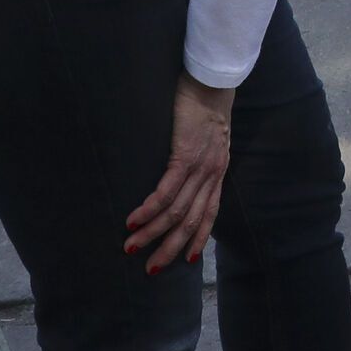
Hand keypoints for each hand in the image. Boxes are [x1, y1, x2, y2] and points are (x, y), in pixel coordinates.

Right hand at [125, 72, 233, 273]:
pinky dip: (150, 209)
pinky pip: (167, 190)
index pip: (210, 213)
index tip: (186, 259)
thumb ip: (199, 159)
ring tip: (132, 247)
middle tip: (152, 269)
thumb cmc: (205, 107)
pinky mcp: (185, 154)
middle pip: (192, 220)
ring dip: (153, 232)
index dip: (199, 237)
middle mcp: (213, 173)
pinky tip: (133, 221)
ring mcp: (200, 165)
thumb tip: (182, 172)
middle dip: (171, 247)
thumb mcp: (209, 138)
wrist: (212, 80)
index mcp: (218, 171)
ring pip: (177, 210)